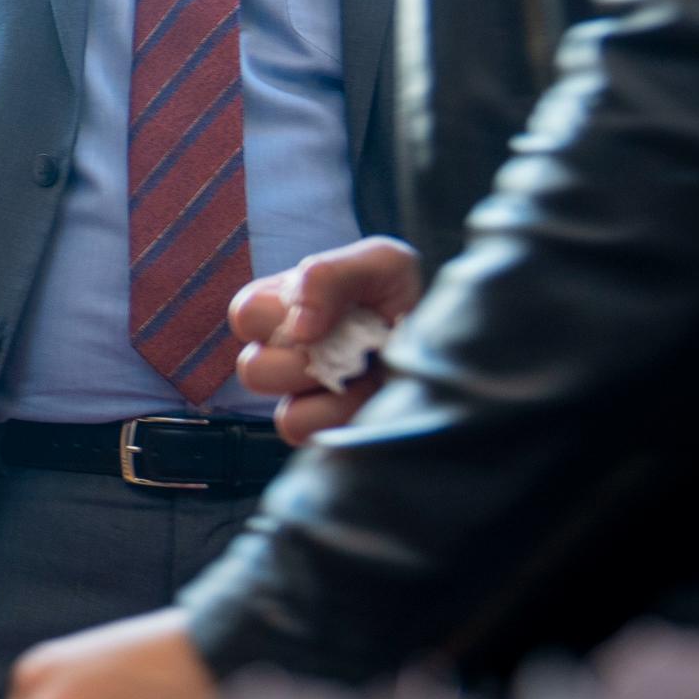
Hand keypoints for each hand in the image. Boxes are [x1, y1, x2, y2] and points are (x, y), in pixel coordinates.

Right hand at [226, 236, 424, 446]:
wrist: (452, 339)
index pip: (246, 315)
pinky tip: (367, 396)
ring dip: (330, 393)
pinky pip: (310, 435)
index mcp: (284, 309)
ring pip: (282, 413)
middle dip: (305, 359)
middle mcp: (285, 355)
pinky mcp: (326, 430)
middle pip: (253, 370)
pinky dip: (340, 415)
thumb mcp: (382, 264)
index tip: (328, 315)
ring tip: (363, 373)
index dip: (279, 316)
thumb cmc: (405, 296)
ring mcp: (305, 399)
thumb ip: (329, 274)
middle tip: (348, 346)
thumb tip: (298, 327)